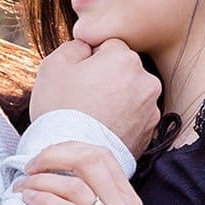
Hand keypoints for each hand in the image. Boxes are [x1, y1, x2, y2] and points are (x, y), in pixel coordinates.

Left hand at [13, 141, 142, 204]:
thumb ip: (98, 201)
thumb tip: (57, 175)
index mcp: (129, 200)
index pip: (101, 155)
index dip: (68, 148)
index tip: (44, 158)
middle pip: (89, 161)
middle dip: (53, 156)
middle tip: (30, 167)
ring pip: (74, 186)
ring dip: (40, 182)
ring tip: (20, 189)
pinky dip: (44, 202)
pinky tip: (28, 203)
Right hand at [30, 37, 161, 157]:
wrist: (72, 159)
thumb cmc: (59, 109)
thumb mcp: (53, 65)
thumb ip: (75, 46)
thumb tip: (87, 47)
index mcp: (124, 58)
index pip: (109, 46)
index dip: (91, 61)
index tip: (79, 78)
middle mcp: (146, 80)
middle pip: (124, 70)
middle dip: (108, 79)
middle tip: (85, 98)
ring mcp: (151, 108)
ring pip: (131, 93)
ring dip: (118, 99)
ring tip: (94, 116)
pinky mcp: (150, 132)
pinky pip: (135, 117)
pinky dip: (123, 120)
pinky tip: (104, 128)